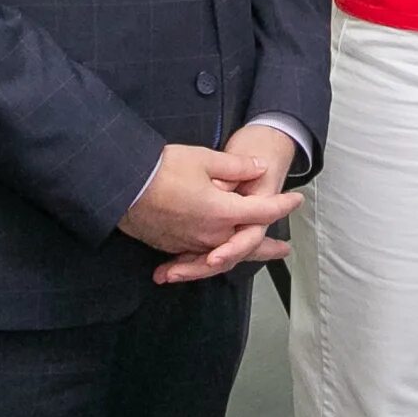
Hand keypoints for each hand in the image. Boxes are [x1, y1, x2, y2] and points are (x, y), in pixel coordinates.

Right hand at [120, 140, 299, 276]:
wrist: (121, 186)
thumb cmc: (162, 169)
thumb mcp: (204, 159)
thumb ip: (237, 166)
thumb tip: (260, 168)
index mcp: (223, 211)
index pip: (263, 211)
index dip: (282, 206)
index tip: (296, 201)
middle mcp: (211, 234)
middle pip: (247, 243)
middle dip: (267, 247)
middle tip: (285, 251)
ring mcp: (191, 243)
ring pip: (224, 254)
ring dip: (242, 255)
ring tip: (256, 257)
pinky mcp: (174, 245)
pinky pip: (200, 256)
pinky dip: (213, 257)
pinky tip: (216, 256)